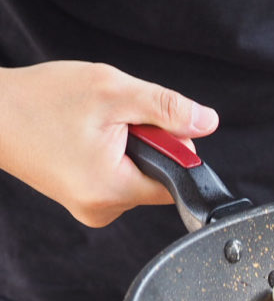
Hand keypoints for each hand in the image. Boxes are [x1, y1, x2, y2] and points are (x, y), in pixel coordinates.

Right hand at [0, 61, 218, 226]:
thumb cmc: (39, 99)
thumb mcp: (112, 91)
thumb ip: (167, 109)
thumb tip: (208, 122)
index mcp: (114, 191)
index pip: (177, 181)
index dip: (173, 147)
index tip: (146, 125)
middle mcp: (103, 209)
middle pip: (158, 177)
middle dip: (147, 143)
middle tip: (111, 119)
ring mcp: (90, 207)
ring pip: (138, 174)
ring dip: (127, 145)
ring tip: (89, 126)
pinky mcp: (81, 198)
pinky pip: (116, 175)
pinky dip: (110, 152)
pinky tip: (82, 137)